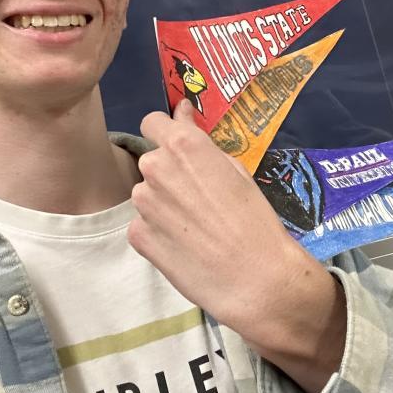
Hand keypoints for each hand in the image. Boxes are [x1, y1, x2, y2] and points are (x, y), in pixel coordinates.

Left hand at [131, 100, 345, 392]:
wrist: (255, 278)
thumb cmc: (255, 219)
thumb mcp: (235, 170)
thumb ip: (200, 142)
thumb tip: (181, 114)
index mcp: (182, 145)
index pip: (153, 122)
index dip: (165, 132)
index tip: (177, 145)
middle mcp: (155, 168)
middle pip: (152, 162)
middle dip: (169, 174)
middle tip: (197, 199)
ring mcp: (142, 204)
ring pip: (147, 195)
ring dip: (163, 204)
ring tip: (195, 228)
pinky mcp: (137, 236)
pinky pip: (143, 225)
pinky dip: (158, 233)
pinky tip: (184, 247)